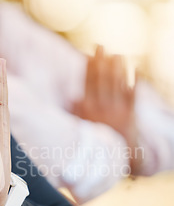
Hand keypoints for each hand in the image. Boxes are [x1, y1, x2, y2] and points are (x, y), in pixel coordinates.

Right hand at [72, 46, 142, 172]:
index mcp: (87, 109)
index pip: (87, 82)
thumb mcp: (79, 128)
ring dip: (117, 67)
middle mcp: (101, 107)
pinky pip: (133, 94)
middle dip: (101, 61)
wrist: (111, 158)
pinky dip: (134, 81)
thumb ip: (75, 113)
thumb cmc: (92, 143)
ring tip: (117, 55)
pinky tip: (135, 70)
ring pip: (117, 83)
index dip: (89, 66)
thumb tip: (71, 98)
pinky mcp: (130, 114)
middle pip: (101, 78)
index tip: (90, 54)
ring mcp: (116, 110)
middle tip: (101, 46)